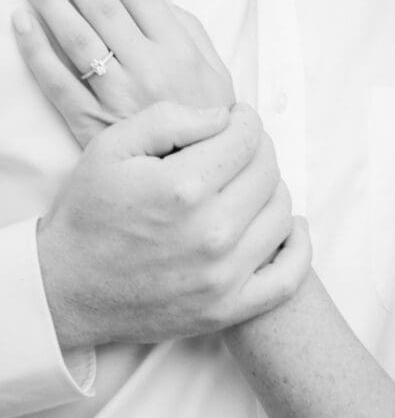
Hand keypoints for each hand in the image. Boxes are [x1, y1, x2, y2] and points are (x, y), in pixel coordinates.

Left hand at [13, 0, 233, 144]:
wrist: (197, 179)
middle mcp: (147, 68)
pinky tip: (21, 21)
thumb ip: (189, 30)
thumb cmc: (207, 122)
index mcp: (179, 50)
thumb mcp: (215, 70)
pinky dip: (36, 50)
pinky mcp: (91, 123)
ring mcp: (116, 95)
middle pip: (102, 8)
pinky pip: (57, 81)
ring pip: (76, 38)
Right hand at [37, 101, 310, 349]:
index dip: (244, 120)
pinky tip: (288, 227)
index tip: (233, 121)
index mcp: (183, 187)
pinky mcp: (226, 309)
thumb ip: (172, 118)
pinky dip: (298, 247)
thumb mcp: (113, 146)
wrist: (63, 289)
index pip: (248, 137)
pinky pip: (288, 276)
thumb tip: (224, 117)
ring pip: (282, 212)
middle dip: (257, 149)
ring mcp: (222, 277)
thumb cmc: (88, 212)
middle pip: (268, 170)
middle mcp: (210, 233)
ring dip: (271, 189)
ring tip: (246, 184)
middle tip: (237, 149)